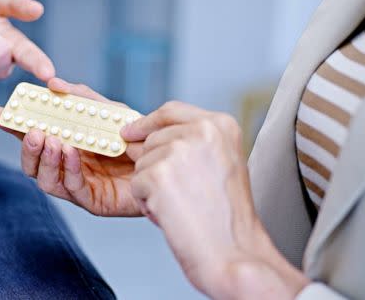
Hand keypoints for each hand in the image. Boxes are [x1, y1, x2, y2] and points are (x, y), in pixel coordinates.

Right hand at [0, 78, 142, 216]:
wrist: (167, 159)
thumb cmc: (137, 138)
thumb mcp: (110, 112)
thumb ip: (83, 98)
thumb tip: (54, 83)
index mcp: (66, 143)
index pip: (34, 135)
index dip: (15, 125)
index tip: (0, 113)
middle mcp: (66, 166)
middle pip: (33, 162)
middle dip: (26, 145)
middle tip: (30, 129)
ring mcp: (78, 185)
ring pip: (46, 179)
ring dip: (44, 158)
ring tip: (49, 139)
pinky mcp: (94, 201)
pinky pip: (73, 189)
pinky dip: (68, 169)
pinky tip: (70, 152)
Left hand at [122, 101, 308, 298]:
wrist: (234, 253)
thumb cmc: (228, 218)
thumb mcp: (222, 164)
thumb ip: (194, 143)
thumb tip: (149, 139)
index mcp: (220, 124)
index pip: (171, 111)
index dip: (147, 122)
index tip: (130, 131)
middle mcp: (201, 131)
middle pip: (152, 139)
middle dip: (154, 166)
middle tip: (181, 194)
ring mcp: (178, 151)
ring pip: (141, 163)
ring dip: (152, 188)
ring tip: (182, 206)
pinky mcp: (158, 174)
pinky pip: (136, 185)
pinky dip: (147, 204)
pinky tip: (173, 214)